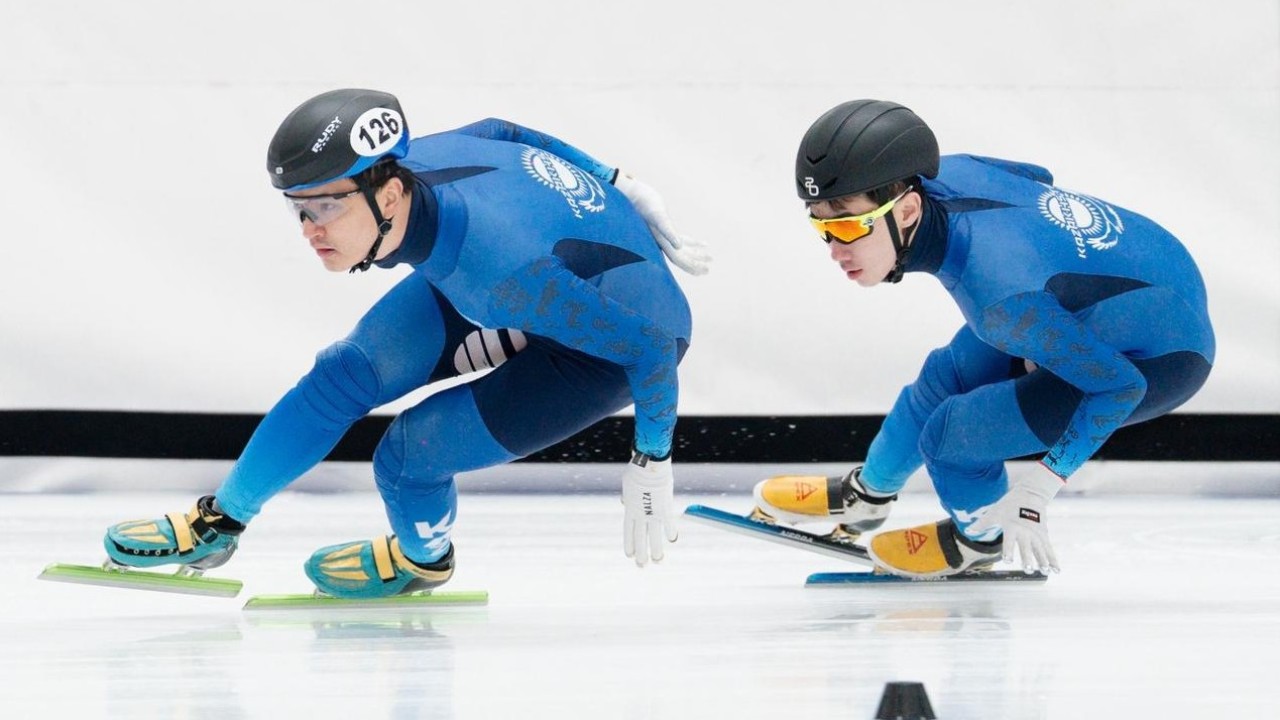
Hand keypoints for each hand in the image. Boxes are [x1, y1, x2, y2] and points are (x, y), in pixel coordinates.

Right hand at [613, 172, 711, 274]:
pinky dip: (691, 242)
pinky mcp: (663, 227)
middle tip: (709, 268)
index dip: (690, 265)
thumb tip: (678, 245)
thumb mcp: (657, 216)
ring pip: (681, 249)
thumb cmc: (643, 203)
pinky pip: (679, 238)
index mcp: (660, 242)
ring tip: (709, 258)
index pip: (678, 258)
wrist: (631, 193)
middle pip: (681, 257)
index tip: (703, 271)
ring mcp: (661, 236)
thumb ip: (667, 231)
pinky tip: (702, 243)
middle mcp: (661, 241)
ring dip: (695, 254)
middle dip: (695, 262)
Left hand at [621, 451, 678, 566]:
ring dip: (656, 551)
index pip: (628, 532)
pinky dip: (671, 533)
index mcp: (630, 509)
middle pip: (640, 539)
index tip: (630, 556)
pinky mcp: (666, 509)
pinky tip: (673, 540)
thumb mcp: (627, 486)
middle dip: (641, 554)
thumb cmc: (637, 471)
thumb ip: (627, 497)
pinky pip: (669, 525)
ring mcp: (653, 514)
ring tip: (658, 562)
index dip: (630, 544)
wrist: (650, 466)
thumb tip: (624, 503)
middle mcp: (640, 515)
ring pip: (655, 537)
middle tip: (642, 566)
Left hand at [969, 464, 1064, 572]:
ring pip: (1040, 550)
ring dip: (1043, 561)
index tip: (1008, 560)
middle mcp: (1025, 531)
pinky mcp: (1044, 535)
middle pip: (1026, 547)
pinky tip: (1056, 571)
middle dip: (1027, 558)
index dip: (1008, 550)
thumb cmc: (1008, 505)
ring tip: (1044, 572)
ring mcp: (1036, 534)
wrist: (1030, 494)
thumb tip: (967, 531)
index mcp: (1012, 527)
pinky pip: (1049, 549)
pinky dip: (1053, 560)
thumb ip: (982, 524)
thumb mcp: (994, 513)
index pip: (1009, 541)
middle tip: (1028, 569)